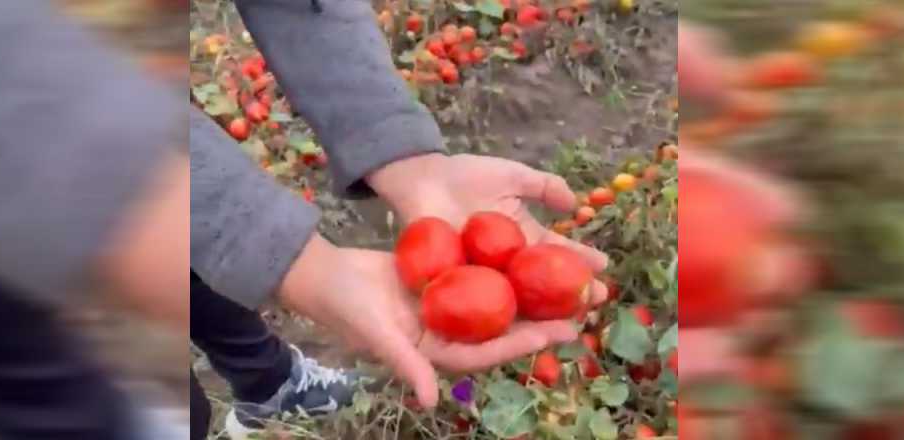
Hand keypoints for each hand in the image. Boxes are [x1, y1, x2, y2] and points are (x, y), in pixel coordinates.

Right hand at [278, 234, 580, 407]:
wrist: (323, 274)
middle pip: (500, 330)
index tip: (560, 332)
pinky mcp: (440, 282)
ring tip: (565, 283)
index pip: (488, 353)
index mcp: (435, 353)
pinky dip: (501, 270)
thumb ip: (406, 366)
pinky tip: (529, 255)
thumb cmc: (346, 308)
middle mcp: (445, 333)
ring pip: (494, 303)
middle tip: (580, 309)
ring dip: (527, 295)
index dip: (524, 344)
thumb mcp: (377, 336)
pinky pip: (477, 277)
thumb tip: (430, 402)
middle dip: (539, 321)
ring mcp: (444, 307)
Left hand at [366, 153, 610, 301]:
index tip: (604, 266)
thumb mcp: (511, 176)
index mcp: (522, 240)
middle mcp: (507, 265)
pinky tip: (518, 325)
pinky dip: (499, 314)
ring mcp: (483, 277)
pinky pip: (480, 303)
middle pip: (542, 283)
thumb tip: (576, 204)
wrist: (421, 179)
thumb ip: (543, 186)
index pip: (556, 252)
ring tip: (569, 321)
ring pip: (516, 299)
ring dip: (542, 313)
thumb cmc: (465, 176)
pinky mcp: (457, 286)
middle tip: (597, 301)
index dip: (579, 259)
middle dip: (571, 293)